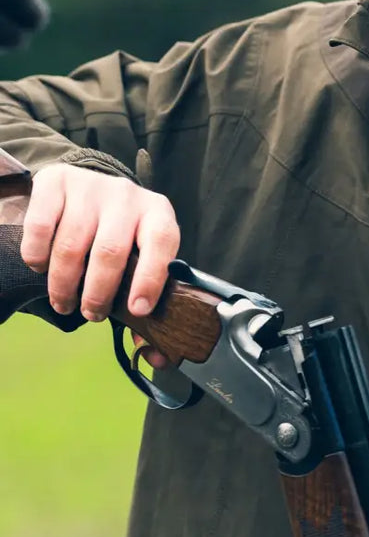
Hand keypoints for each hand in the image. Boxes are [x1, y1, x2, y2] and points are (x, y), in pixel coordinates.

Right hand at [19, 163, 179, 322]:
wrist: (88, 186)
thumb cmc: (120, 232)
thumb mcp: (140, 254)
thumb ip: (144, 295)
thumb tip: (153, 354)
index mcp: (157, 212)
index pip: (162, 243)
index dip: (150, 279)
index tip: (137, 310)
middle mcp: (127, 195)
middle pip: (110, 251)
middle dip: (98, 293)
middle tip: (91, 314)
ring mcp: (91, 187)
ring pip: (72, 246)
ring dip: (64, 284)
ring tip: (64, 301)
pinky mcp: (56, 182)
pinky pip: (41, 226)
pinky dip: (37, 256)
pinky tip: (40, 267)